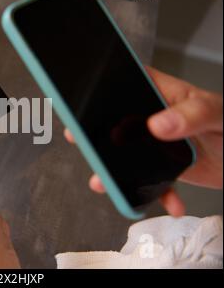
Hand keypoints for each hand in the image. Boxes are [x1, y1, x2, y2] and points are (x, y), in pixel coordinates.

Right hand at [64, 67, 222, 216]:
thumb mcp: (217, 113)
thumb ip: (191, 115)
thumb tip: (158, 124)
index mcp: (161, 93)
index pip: (124, 85)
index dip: (100, 92)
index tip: (83, 104)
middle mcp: (152, 117)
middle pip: (116, 123)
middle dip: (95, 135)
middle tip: (77, 140)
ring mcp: (155, 144)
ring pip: (126, 156)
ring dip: (115, 172)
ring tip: (106, 184)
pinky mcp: (164, 167)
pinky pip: (152, 181)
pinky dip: (158, 195)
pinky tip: (171, 202)